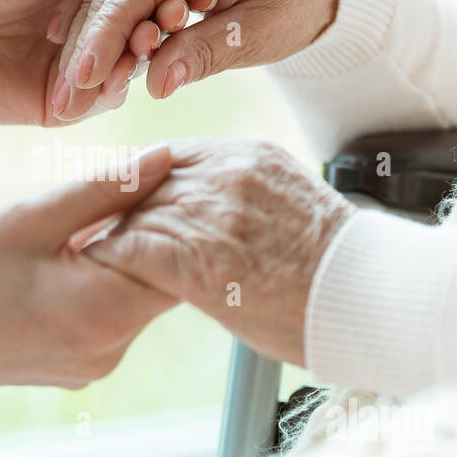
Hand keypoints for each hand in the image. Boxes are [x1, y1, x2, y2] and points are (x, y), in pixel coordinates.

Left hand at [0, 0, 156, 124]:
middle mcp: (85, 25)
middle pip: (135, 29)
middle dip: (152, 27)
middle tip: (168, 23)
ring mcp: (74, 66)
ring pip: (122, 67)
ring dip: (135, 59)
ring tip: (141, 50)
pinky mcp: (58, 104)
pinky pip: (95, 101)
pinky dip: (107, 91)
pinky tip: (112, 79)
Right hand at [0, 145, 177, 388]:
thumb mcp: (33, 215)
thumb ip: (108, 188)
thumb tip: (168, 158)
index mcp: (103, 313)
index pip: (181, 259)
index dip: (180, 211)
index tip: (169, 173)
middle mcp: (109, 352)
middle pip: (164, 281)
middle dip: (155, 230)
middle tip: (135, 182)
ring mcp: (93, 367)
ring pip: (137, 297)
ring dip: (128, 254)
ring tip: (95, 214)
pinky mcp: (76, 369)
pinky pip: (110, 316)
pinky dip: (104, 281)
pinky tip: (72, 252)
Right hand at [54, 0, 337, 121]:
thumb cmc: (289, 3)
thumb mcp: (258, 35)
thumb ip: (205, 54)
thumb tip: (156, 87)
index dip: (108, 33)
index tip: (86, 79)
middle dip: (88, 44)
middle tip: (66, 101)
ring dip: (84, 35)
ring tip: (69, 91)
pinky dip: (94, 16)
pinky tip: (76, 56)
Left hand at [82, 139, 353, 365]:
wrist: (374, 300)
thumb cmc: (342, 272)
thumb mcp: (295, 210)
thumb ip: (249, 200)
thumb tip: (222, 220)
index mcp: (250, 156)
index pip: (173, 158)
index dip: (143, 185)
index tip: (123, 208)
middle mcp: (227, 173)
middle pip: (145, 181)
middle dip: (115, 210)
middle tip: (87, 235)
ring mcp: (212, 212)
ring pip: (133, 213)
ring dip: (106, 238)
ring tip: (81, 259)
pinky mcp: (199, 257)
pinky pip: (132, 249)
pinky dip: (109, 262)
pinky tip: (96, 277)